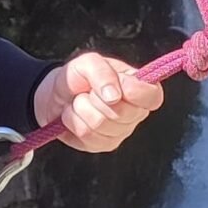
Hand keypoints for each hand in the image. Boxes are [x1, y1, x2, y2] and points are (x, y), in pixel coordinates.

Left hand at [32, 51, 163, 152]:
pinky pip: (88, 137)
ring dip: (81, 109)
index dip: (135, 92)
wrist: (55, 95)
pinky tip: (75, 115)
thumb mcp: (87, 63)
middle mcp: (135, 112)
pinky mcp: (104, 144)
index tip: (118, 85)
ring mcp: (121, 131)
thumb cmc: (77, 77)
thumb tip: (114, 96)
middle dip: (96, 98)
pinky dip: (74, 122)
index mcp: (138, 87)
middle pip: (122, 113)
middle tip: (89, 91)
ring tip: (79, 102)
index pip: (153, 96)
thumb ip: (102, 71)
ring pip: (101, 125)